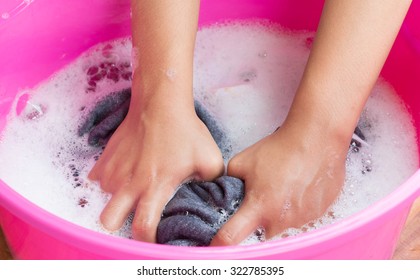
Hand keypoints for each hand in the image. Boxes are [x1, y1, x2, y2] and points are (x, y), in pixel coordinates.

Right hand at [89, 93, 223, 241]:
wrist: (161, 103)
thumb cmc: (186, 131)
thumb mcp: (210, 159)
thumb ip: (212, 184)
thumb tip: (210, 197)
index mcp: (155, 186)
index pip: (143, 227)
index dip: (147, 241)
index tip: (154, 239)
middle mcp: (129, 182)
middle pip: (108, 220)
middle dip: (119, 224)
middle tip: (134, 215)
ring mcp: (114, 169)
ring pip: (104, 198)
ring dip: (118, 198)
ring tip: (135, 187)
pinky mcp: (105, 158)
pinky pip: (99, 178)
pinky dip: (111, 179)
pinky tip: (127, 170)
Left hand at [211, 119, 347, 244]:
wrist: (316, 138)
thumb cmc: (279, 148)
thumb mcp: (242, 161)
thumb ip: (230, 182)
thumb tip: (228, 193)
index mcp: (258, 207)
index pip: (232, 237)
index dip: (220, 243)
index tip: (216, 246)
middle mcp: (281, 219)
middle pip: (263, 234)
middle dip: (260, 221)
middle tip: (265, 197)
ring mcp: (303, 218)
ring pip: (285, 225)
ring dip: (281, 213)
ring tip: (285, 188)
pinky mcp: (319, 213)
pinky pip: (304, 218)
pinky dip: (299, 207)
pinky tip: (299, 187)